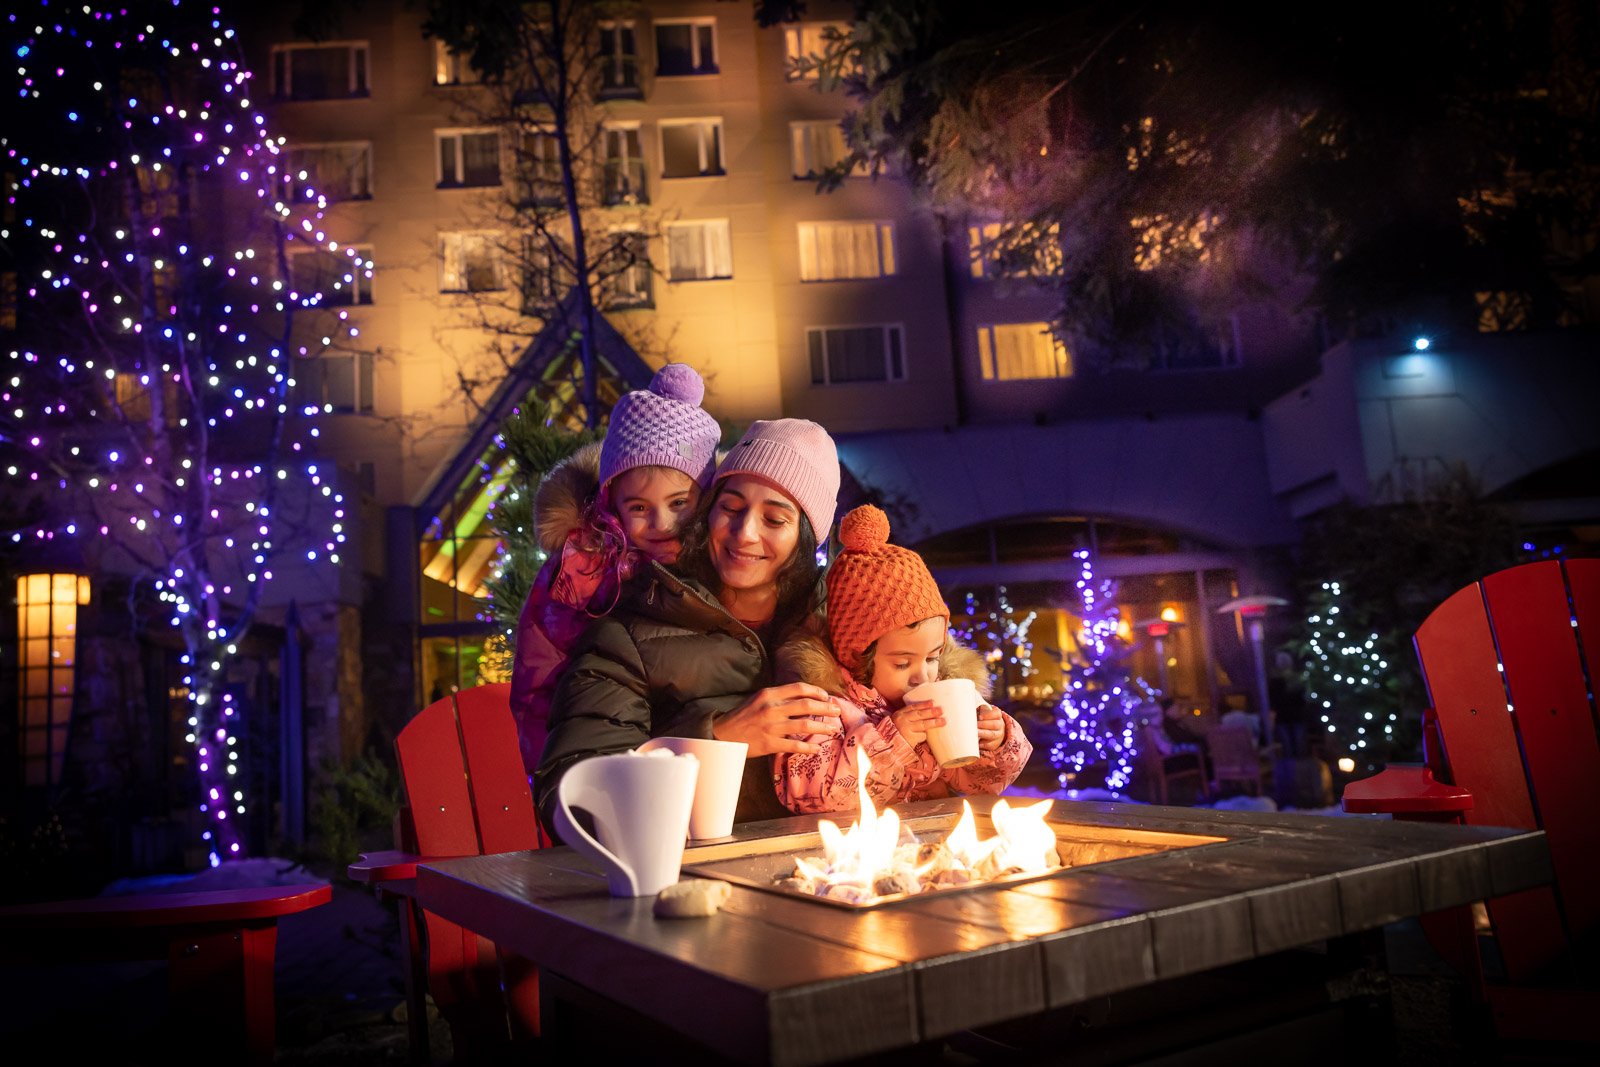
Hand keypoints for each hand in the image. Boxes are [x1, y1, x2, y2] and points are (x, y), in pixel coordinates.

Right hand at [712, 682, 840, 756]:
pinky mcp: (770, 744)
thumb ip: (778, 698)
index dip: (817, 691)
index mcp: (769, 694)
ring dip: (822, 727)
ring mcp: (771, 727)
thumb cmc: (743, 716)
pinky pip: (795, 745)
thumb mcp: (759, 699)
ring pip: (805, 725)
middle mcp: (772, 708)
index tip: (826, 696)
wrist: (724, 735)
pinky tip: (817, 749)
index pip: (799, 688)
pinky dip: (808, 747)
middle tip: (837, 711)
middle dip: (826, 707)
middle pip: (806, 705)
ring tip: (833, 729)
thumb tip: (804, 699)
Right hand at [891, 699, 944, 745]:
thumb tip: (926, 712)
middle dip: (931, 712)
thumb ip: (908, 717)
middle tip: (941, 710)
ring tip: (943, 722)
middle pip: (919, 714)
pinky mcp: (909, 738)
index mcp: (899, 714)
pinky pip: (921, 736)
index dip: (923, 704)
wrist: (886, 747)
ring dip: (934, 723)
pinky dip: (923, 736)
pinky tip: (922, 737)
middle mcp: (902, 720)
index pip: (913, 707)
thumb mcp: (898, 722)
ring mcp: (906, 729)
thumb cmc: (894, 733)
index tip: (933, 702)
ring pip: (923, 724)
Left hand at [976, 704, 1005, 752]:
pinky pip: (989, 745)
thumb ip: (977, 710)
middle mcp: (1000, 725)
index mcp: (997, 715)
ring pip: (992, 735)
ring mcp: (998, 735)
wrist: (994, 730)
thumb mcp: (983, 712)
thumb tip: (966, 708)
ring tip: (974, 733)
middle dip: (984, 725)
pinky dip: (982, 744)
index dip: (988, 715)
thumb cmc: (984, 719)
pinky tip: (976, 742)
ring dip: (983, 734)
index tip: (979, 716)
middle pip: (994, 725)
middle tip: (975, 725)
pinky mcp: (994, 744)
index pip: (996, 714)